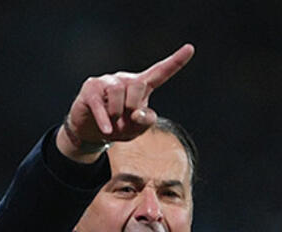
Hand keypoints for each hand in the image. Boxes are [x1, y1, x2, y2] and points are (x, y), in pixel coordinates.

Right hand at [57, 43, 194, 159]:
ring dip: (117, 115)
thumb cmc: (119, 126)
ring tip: (113, 124)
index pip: (161, 72)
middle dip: (133, 107)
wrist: (92, 131)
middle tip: (125, 122)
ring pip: (118, 92)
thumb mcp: (137, 129)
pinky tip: (107, 131)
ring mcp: (107, 82)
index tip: (190, 48)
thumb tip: (138, 113)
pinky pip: (100, 104)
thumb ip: (145, 122)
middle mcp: (126, 79)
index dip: (176, 61)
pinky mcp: (91, 88)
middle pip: (138, 86)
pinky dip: (105, 120)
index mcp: (142, 86)